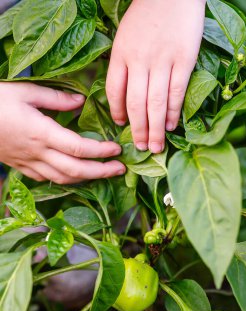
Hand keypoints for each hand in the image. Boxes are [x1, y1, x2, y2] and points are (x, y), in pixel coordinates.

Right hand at [0, 82, 124, 183]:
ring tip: (103, 173)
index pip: (79, 148)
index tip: (117, 150)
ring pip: (63, 179)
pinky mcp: (22, 167)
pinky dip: (66, 179)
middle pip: (76, 170)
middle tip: (120, 169)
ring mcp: (29, 163)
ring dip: (87, 179)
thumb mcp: (26, 92)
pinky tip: (75, 175)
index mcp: (42, 133)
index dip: (101, 152)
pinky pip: (48, 179)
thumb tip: (81, 102)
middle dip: (102, 172)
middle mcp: (38, 153)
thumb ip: (57, 99)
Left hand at [106, 0, 205, 152]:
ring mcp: (162, 61)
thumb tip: (123, 93)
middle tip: (140, 148)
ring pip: (155, 103)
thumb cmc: (146, 15)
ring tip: (155, 146)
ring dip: (155, 129)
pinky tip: (171, 126)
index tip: (121, 125)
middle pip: (135, 104)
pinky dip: (173, 112)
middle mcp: (139, 61)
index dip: (116, 112)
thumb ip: (123, 63)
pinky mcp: (183, 60)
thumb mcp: (124, 36)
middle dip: (137, 130)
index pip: (115, 91)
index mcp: (120, 54)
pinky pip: (176, 92)